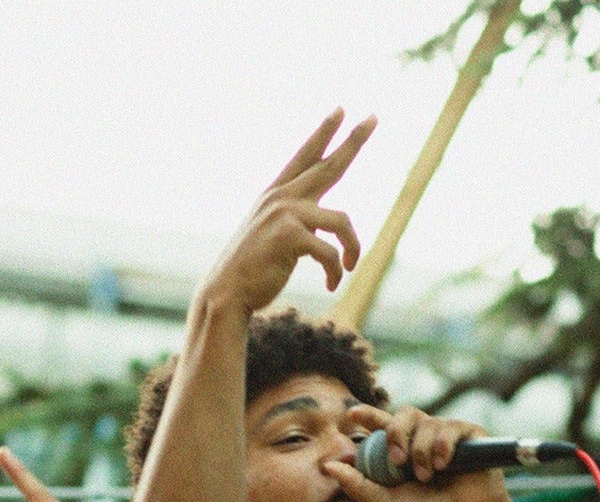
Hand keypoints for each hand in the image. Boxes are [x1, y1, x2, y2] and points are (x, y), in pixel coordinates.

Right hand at [198, 109, 372, 314]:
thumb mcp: (271, 235)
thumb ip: (295, 220)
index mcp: (276, 195)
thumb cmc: (250, 271)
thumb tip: (323, 220)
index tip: (341, 110)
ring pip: (342, 221)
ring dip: (352, 248)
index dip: (324, 133)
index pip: (305, 157)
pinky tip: (332, 284)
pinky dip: (337, 271)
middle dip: (353, 140)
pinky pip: (331, 252)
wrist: (226, 292)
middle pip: (328, 165)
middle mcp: (281, 198)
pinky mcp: (290, 236)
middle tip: (373, 117)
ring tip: (351, 264)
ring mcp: (285, 214)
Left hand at [323, 406, 524, 501]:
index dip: (368, 414)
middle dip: (397, 434)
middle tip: (398, 460)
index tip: (353, 414)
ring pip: (426, 423)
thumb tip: (327, 465)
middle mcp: (423, 438)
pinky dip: (443, 447)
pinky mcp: (470, 434)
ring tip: (428, 475)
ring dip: (422, 452)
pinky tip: (446, 466)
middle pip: (404, 415)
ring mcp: (446, 434)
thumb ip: (356, 485)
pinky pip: (450, 428)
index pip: (382, 425)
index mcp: (402, 450)